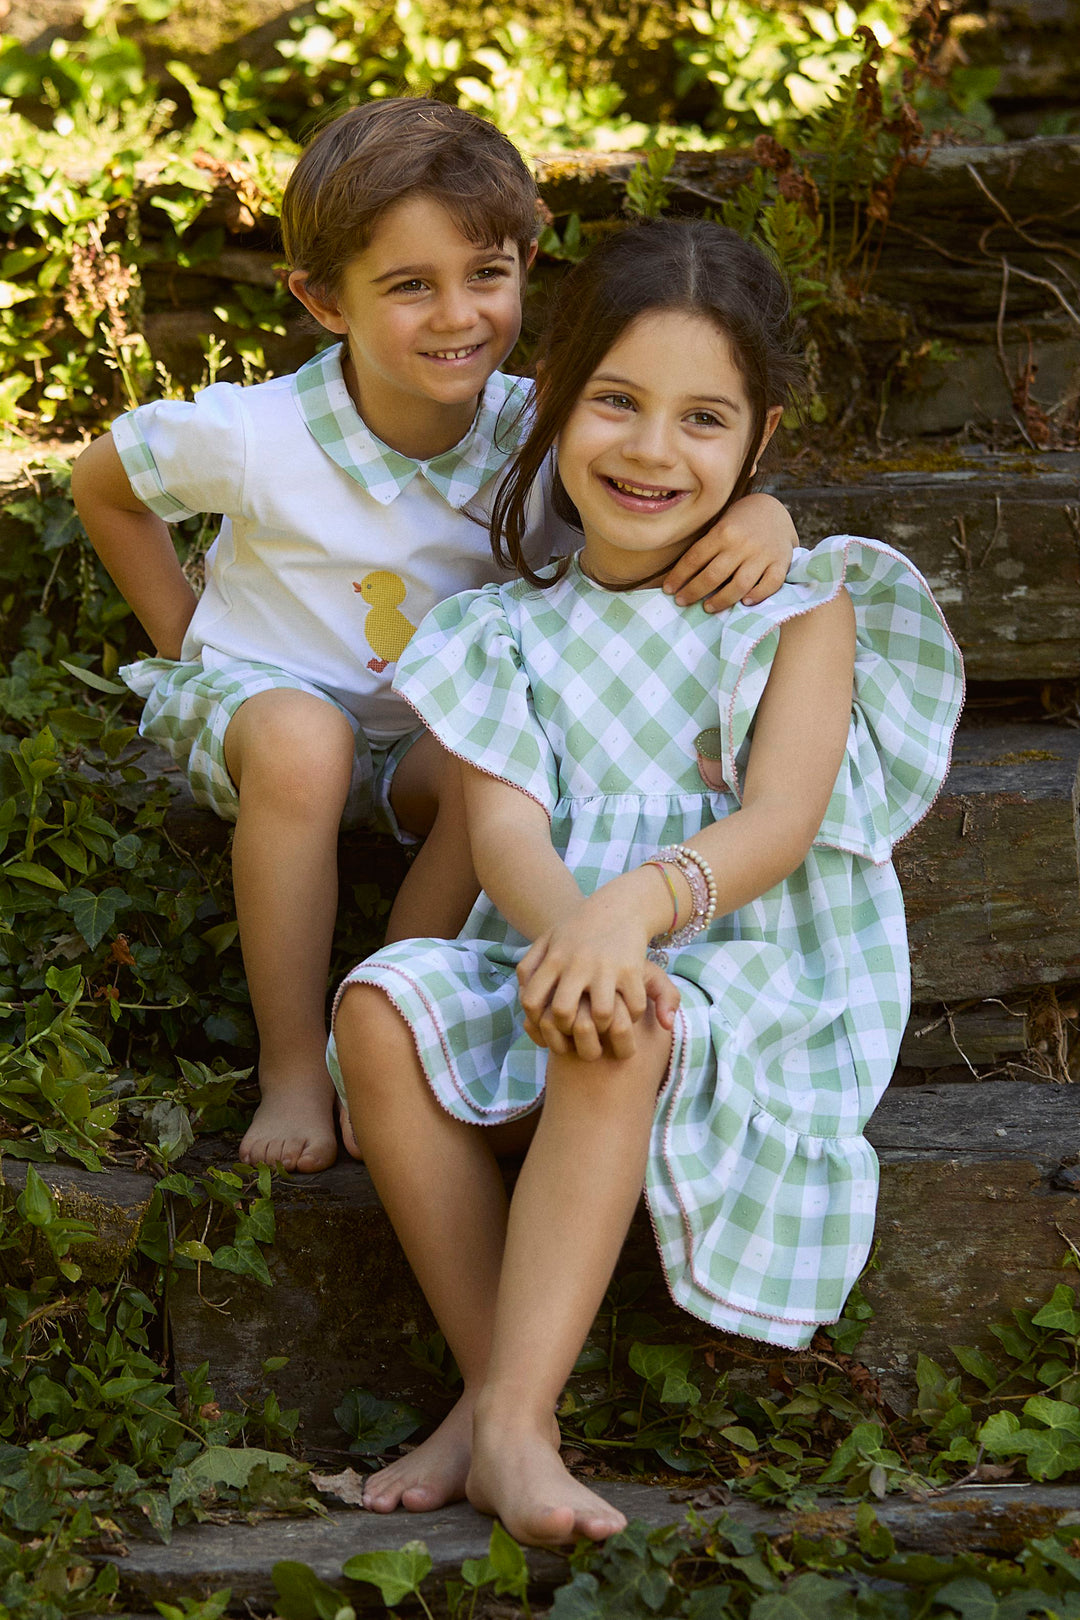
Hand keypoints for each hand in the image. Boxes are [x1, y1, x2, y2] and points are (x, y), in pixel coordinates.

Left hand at [517, 879, 659, 1059]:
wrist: (620, 906)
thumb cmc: (580, 929)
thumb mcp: (549, 939)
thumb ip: (529, 966)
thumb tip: (522, 997)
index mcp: (554, 958)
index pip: (531, 1001)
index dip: (536, 1021)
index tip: (549, 1024)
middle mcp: (577, 964)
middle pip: (563, 1013)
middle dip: (569, 1030)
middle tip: (578, 1031)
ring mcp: (606, 968)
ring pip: (601, 1015)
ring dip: (604, 1027)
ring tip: (605, 1025)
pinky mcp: (632, 970)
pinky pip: (634, 1007)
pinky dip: (633, 1016)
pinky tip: (629, 1011)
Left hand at [662, 492, 796, 610]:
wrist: (774, 510)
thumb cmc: (739, 523)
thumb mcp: (720, 526)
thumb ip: (707, 548)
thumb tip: (682, 577)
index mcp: (723, 531)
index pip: (694, 558)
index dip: (679, 577)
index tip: (668, 590)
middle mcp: (742, 544)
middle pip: (713, 576)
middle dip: (693, 592)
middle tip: (682, 601)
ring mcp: (763, 554)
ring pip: (739, 585)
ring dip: (721, 600)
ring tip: (707, 607)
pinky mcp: (781, 562)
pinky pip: (770, 584)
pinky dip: (758, 596)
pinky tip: (745, 603)